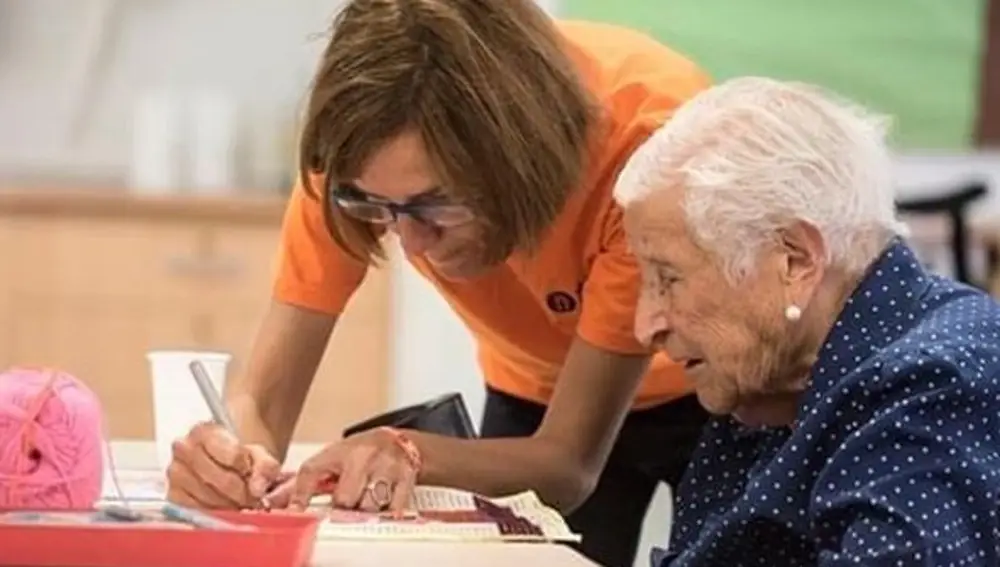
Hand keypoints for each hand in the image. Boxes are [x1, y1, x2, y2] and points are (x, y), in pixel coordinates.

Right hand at [166, 421, 281, 509]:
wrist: (220, 465)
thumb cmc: (238, 456)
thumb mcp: (257, 454)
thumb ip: (265, 467)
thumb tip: (258, 489)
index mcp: (204, 431)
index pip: (234, 456)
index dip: (250, 471)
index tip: (256, 477)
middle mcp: (183, 447)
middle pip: (222, 479)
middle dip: (243, 493)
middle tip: (255, 500)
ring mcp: (175, 472)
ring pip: (211, 497)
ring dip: (231, 505)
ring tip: (241, 503)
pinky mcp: (172, 494)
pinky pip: (198, 510)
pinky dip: (215, 513)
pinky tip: (224, 508)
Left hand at [267, 428, 418, 512]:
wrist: (396, 440)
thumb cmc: (358, 453)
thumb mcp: (330, 460)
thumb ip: (303, 483)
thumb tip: (271, 501)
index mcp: (337, 451)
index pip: (311, 472)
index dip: (299, 494)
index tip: (294, 512)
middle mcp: (361, 456)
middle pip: (345, 498)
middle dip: (343, 507)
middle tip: (344, 505)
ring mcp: (385, 466)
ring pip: (369, 504)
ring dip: (365, 509)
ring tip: (365, 502)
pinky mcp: (405, 476)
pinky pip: (394, 506)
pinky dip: (387, 511)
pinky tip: (384, 504)